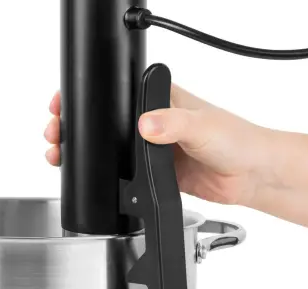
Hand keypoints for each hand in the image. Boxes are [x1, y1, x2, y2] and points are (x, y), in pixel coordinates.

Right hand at [44, 86, 273, 205]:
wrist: (251, 176)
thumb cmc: (237, 140)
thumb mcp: (202, 126)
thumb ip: (173, 123)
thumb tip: (146, 125)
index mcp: (161, 100)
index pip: (115, 93)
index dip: (87, 98)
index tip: (65, 104)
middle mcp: (152, 121)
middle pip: (103, 121)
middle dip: (75, 125)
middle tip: (56, 132)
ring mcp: (150, 148)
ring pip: (108, 148)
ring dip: (85, 151)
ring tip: (61, 153)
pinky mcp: (153, 172)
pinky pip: (121, 172)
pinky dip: (102, 174)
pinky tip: (89, 176)